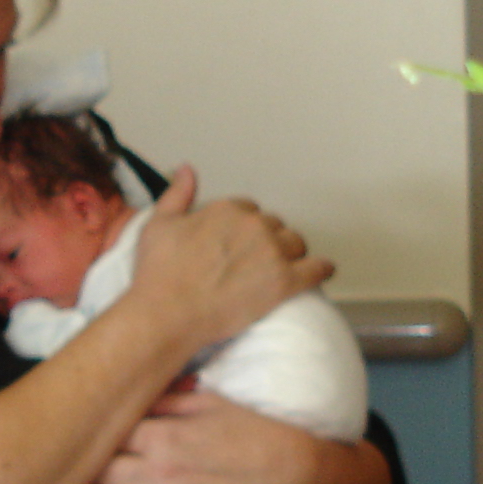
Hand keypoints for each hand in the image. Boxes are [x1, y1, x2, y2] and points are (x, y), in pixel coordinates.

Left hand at [90, 389, 388, 483]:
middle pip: (99, 473)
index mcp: (164, 436)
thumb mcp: (209, 401)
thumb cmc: (254, 432)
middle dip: (98, 465)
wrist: (294, 473)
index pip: (107, 435)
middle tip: (109, 459)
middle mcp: (160, 475)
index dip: (105, 431)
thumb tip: (133, 394)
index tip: (109, 430)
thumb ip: (166, 398)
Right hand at [125, 167, 331, 355]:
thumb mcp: (159, 223)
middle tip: (255, 260)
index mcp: (227, 209)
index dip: (244, 227)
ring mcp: (272, 253)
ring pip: (296, 244)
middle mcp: (254, 226)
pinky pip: (316, 269)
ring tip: (283, 267)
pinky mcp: (284, 282)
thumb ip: (178, 193)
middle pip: (274, 226)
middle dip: (267, 239)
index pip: (249, 210)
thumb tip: (187, 170)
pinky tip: (323, 270)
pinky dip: (322, 269)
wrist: (167, 313)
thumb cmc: (159, 273)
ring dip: (291, 253)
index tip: (238, 242)